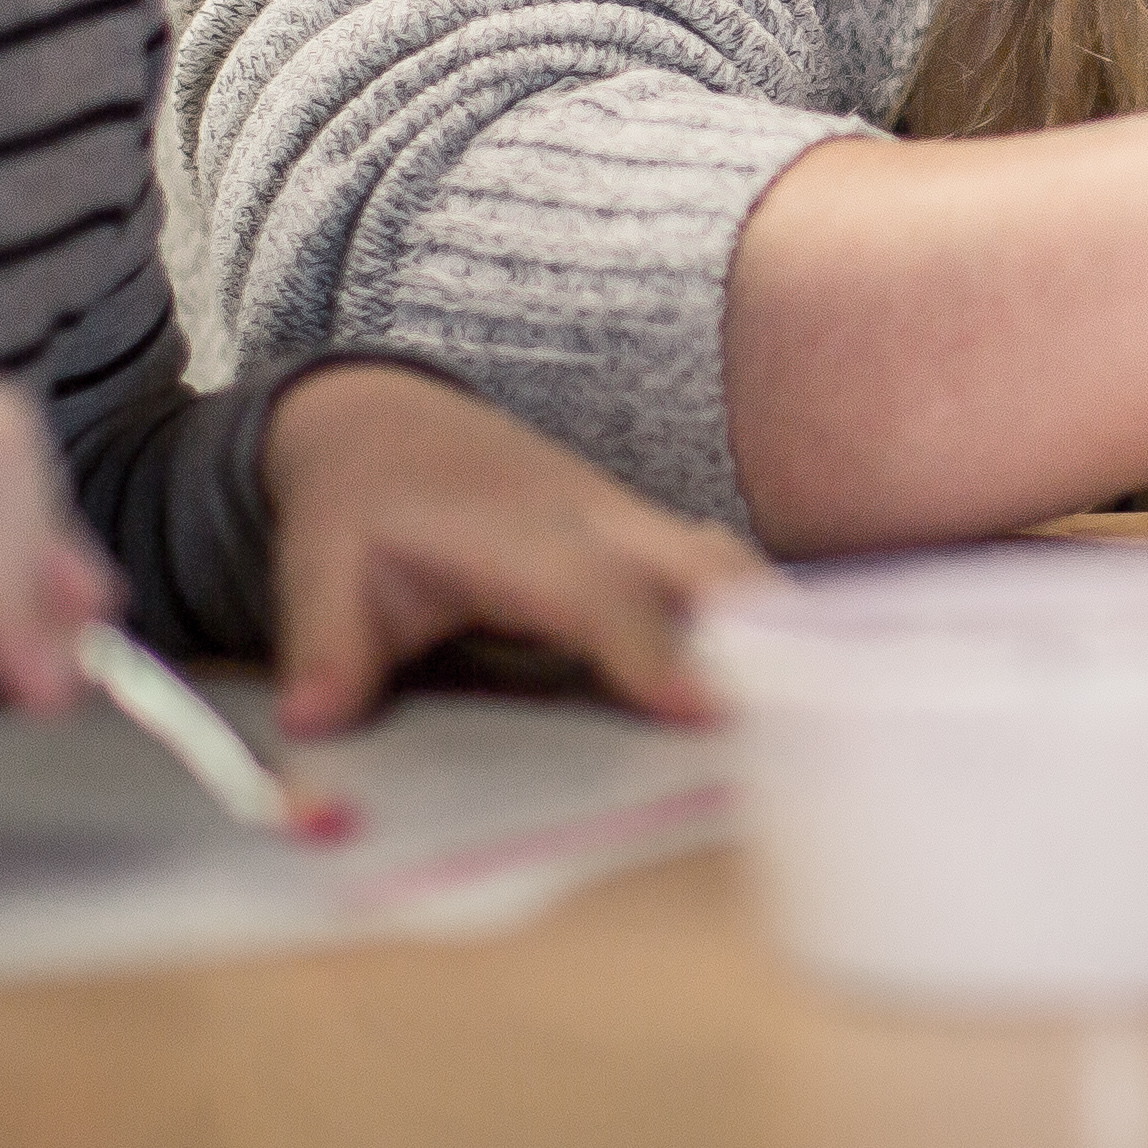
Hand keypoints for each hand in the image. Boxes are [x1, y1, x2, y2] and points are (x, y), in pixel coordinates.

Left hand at [261, 362, 770, 731]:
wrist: (384, 424)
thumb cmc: (360, 509)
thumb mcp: (322, 571)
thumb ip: (328, 647)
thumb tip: (316, 722)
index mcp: (520, 534)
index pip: (598, 597)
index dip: (651, 654)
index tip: (703, 714)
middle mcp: (595, 522)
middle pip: (702, 568)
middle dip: (761, 636)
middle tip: (816, 723)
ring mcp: (632, 525)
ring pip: (728, 568)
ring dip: (778, 629)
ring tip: (832, 717)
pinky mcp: (647, 541)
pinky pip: (723, 577)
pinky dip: (765, 623)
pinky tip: (806, 687)